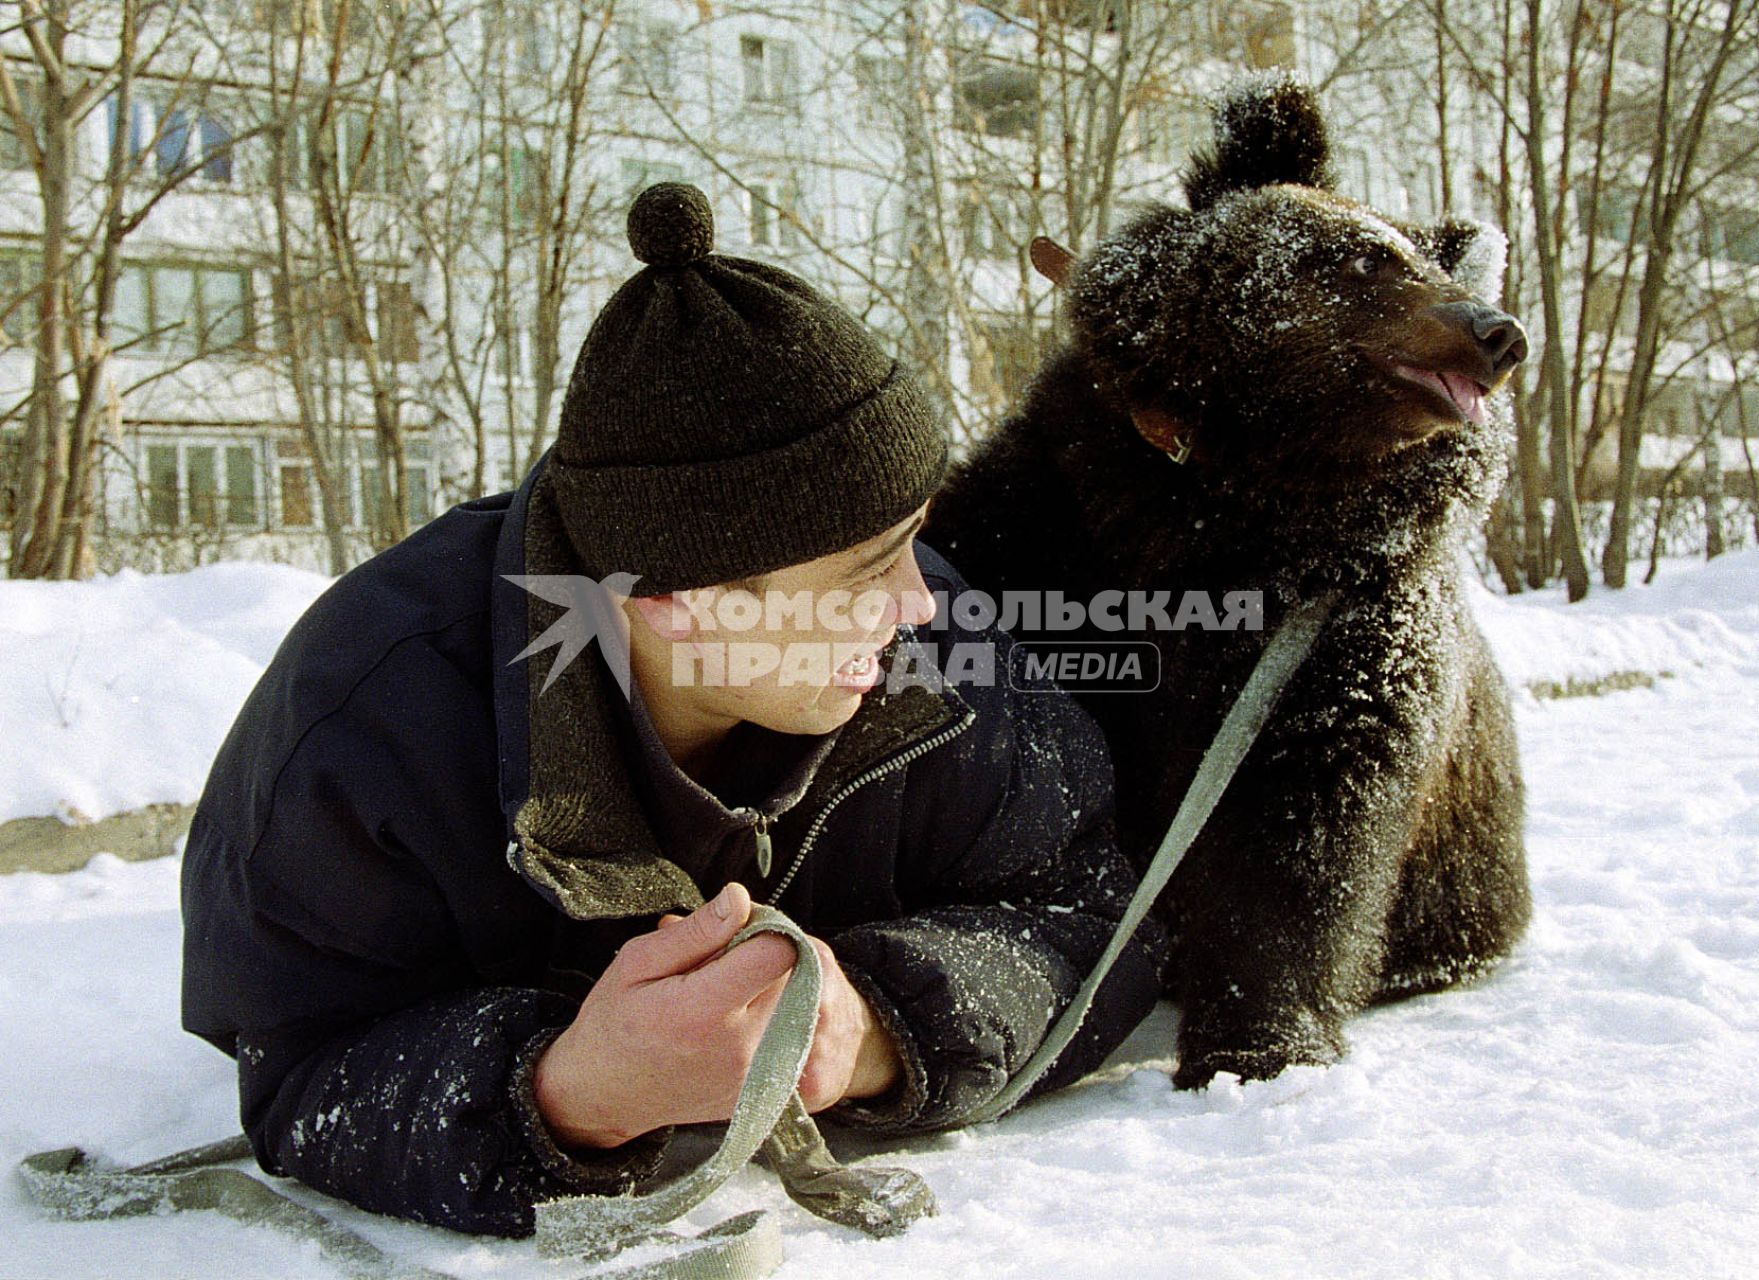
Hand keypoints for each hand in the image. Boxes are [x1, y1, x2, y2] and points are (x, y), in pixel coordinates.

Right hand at [533, 883, 899, 1146]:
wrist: (607, 1095)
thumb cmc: (615, 1023)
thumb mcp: (638, 963)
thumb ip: (696, 931)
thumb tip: (740, 897)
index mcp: (703, 1010)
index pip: (778, 952)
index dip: (763, 929)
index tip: (736, 931)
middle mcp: (738, 1047)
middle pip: (792, 976)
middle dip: (766, 957)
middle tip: (723, 964)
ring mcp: (753, 1075)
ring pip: (797, 1005)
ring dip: (771, 990)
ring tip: (725, 995)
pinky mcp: (762, 1092)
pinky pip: (791, 1038)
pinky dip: (770, 1022)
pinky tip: (733, 1024)